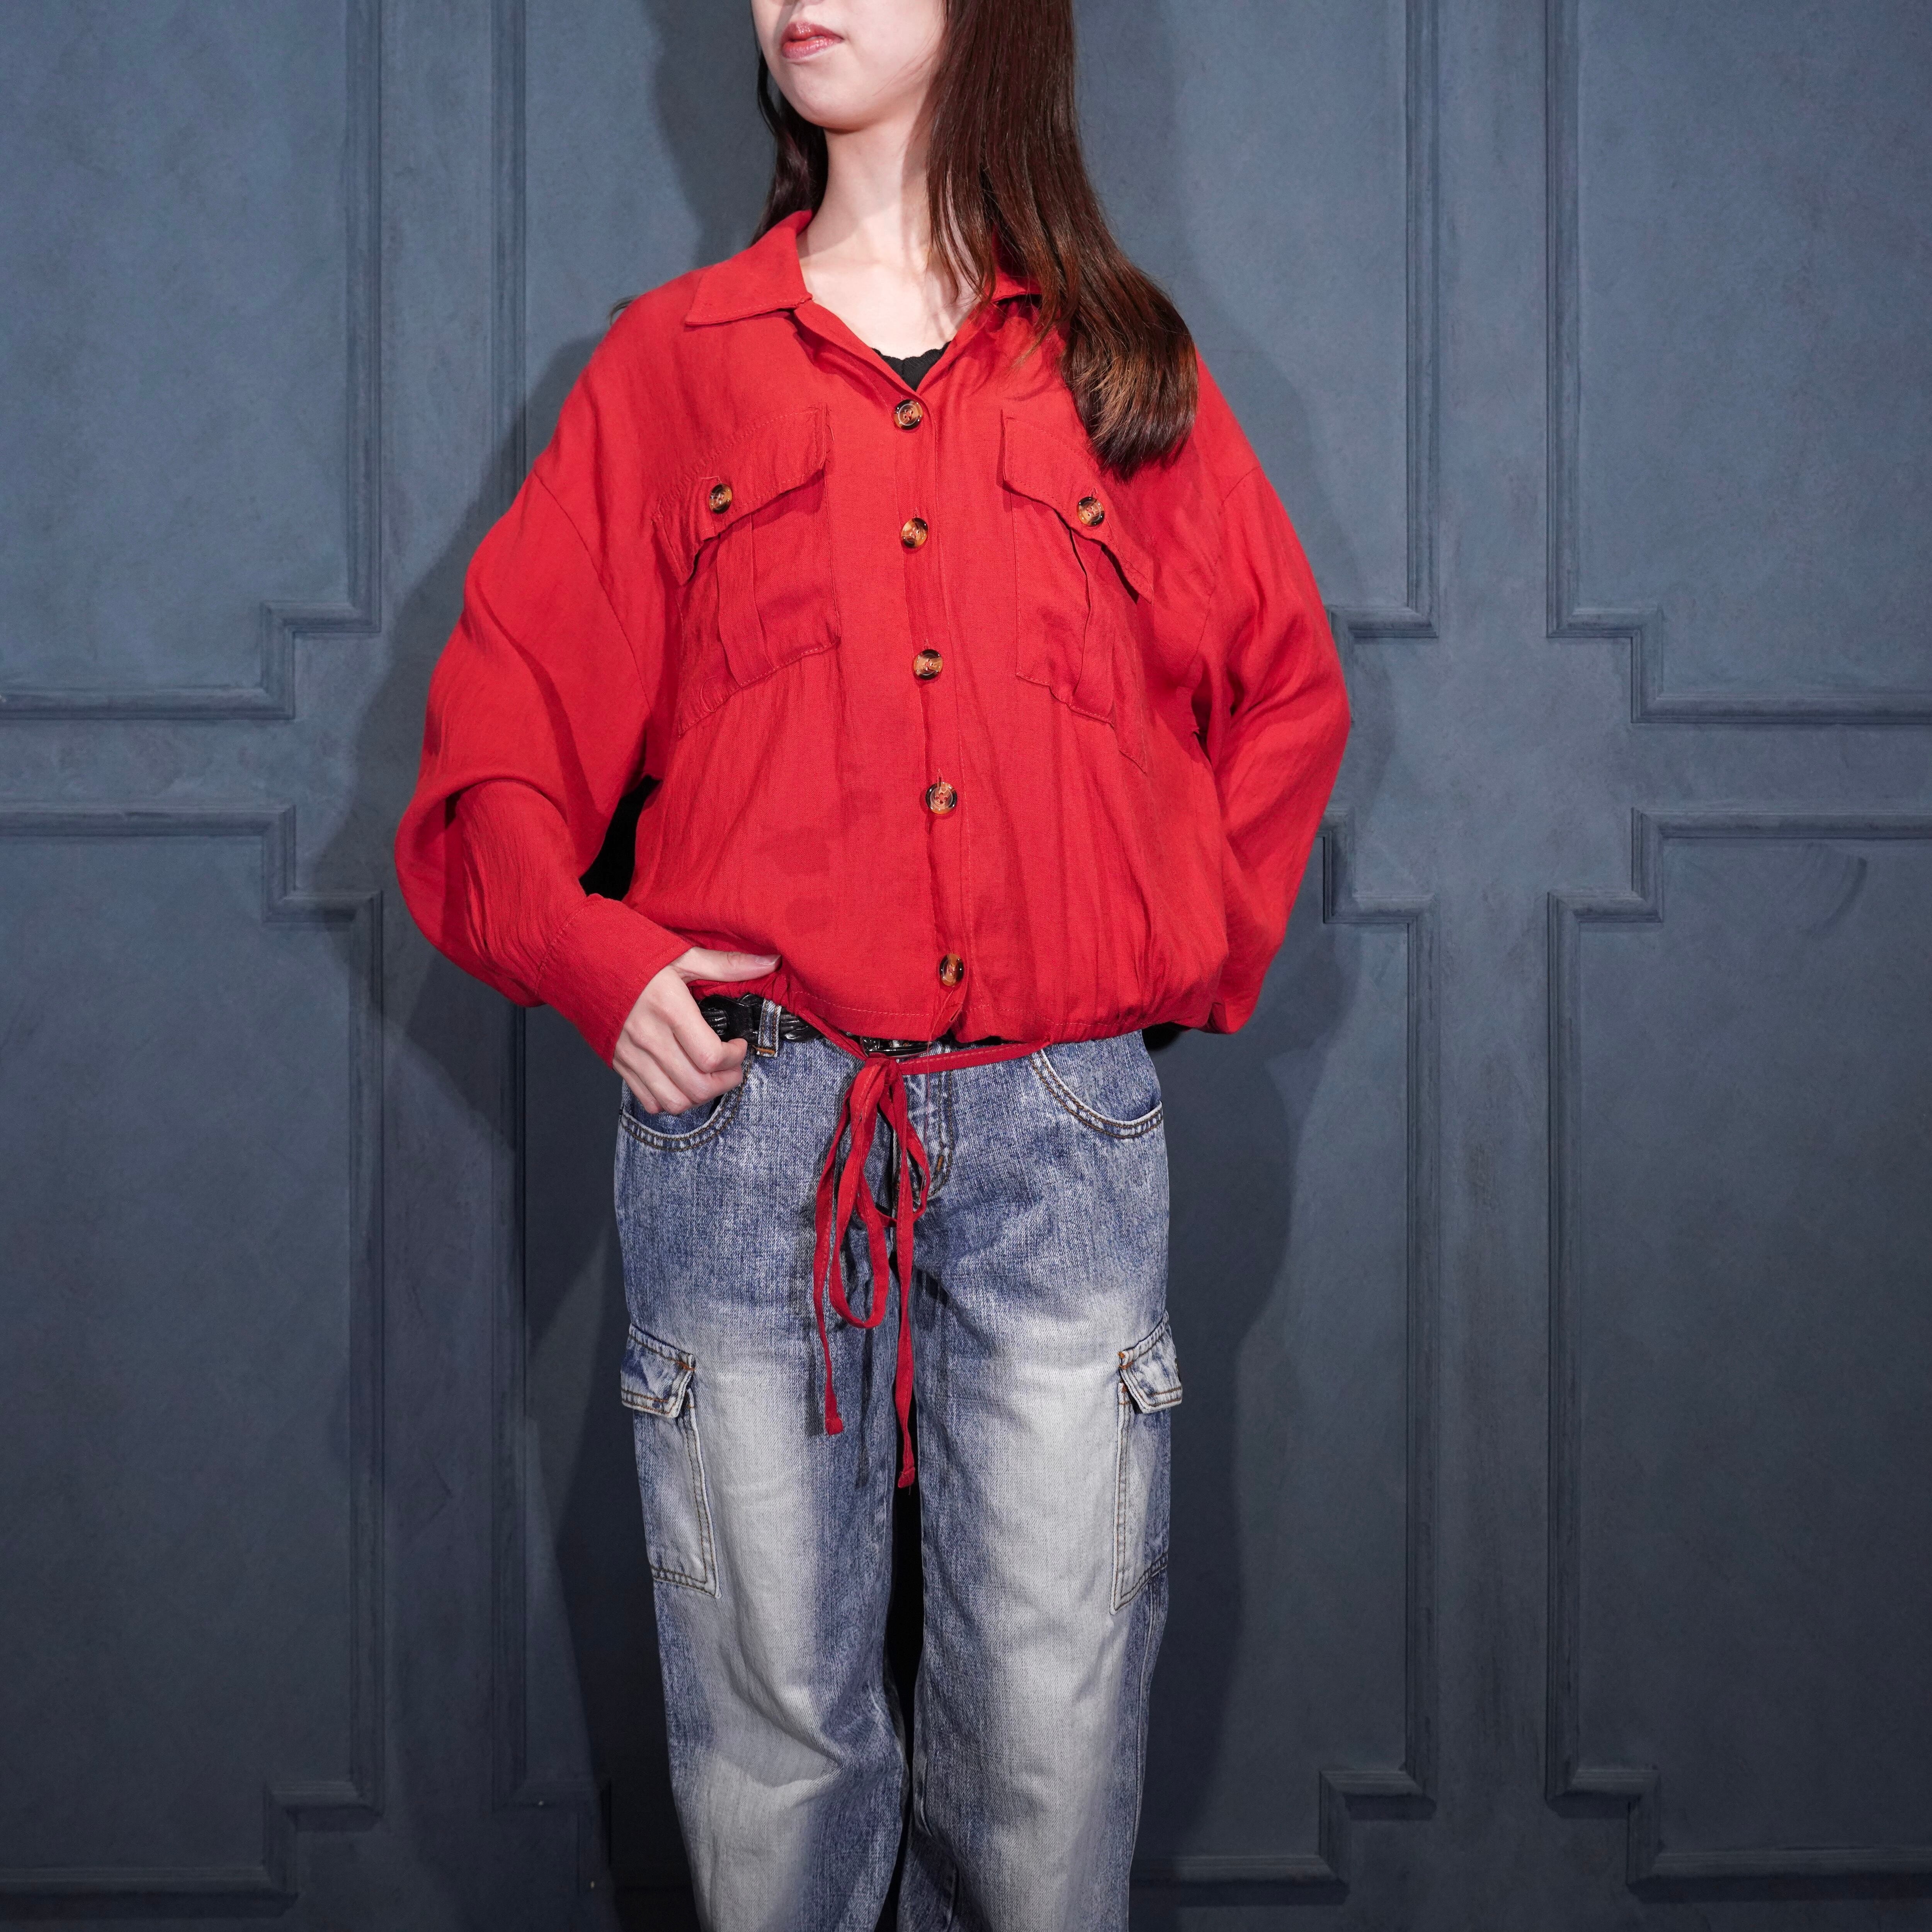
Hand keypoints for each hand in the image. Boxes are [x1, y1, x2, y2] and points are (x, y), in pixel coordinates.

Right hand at [612, 947, 777, 1114]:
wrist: (581, 960)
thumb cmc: (633, 955)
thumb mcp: (683, 955)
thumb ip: (727, 965)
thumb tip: (769, 962)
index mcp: (668, 1009)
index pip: (710, 1056)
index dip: (735, 1058)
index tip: (739, 1045)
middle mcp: (648, 1037)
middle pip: (697, 1086)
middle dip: (725, 1082)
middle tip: (733, 1068)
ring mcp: (631, 1055)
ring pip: (674, 1101)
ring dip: (700, 1095)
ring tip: (709, 1077)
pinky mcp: (618, 1064)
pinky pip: (649, 1101)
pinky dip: (670, 1099)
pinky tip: (680, 1079)